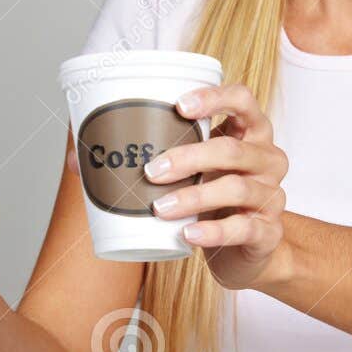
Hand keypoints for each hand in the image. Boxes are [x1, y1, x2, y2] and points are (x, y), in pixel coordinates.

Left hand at [142, 83, 289, 290]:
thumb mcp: (188, 174)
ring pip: (237, 188)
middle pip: (233, 149)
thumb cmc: (212, 201)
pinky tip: (188, 233)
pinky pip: (245, 227)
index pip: (243, 99)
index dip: (215, 97)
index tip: (179, 106)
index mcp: (249, 132)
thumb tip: (80, 159)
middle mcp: (267, 159)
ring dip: (194, 196)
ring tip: (159, 208)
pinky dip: (214, 231)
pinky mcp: (269, 232)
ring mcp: (271, 196)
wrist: (247, 254)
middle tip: (150, 170)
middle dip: (189, 157)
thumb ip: (144, 159)